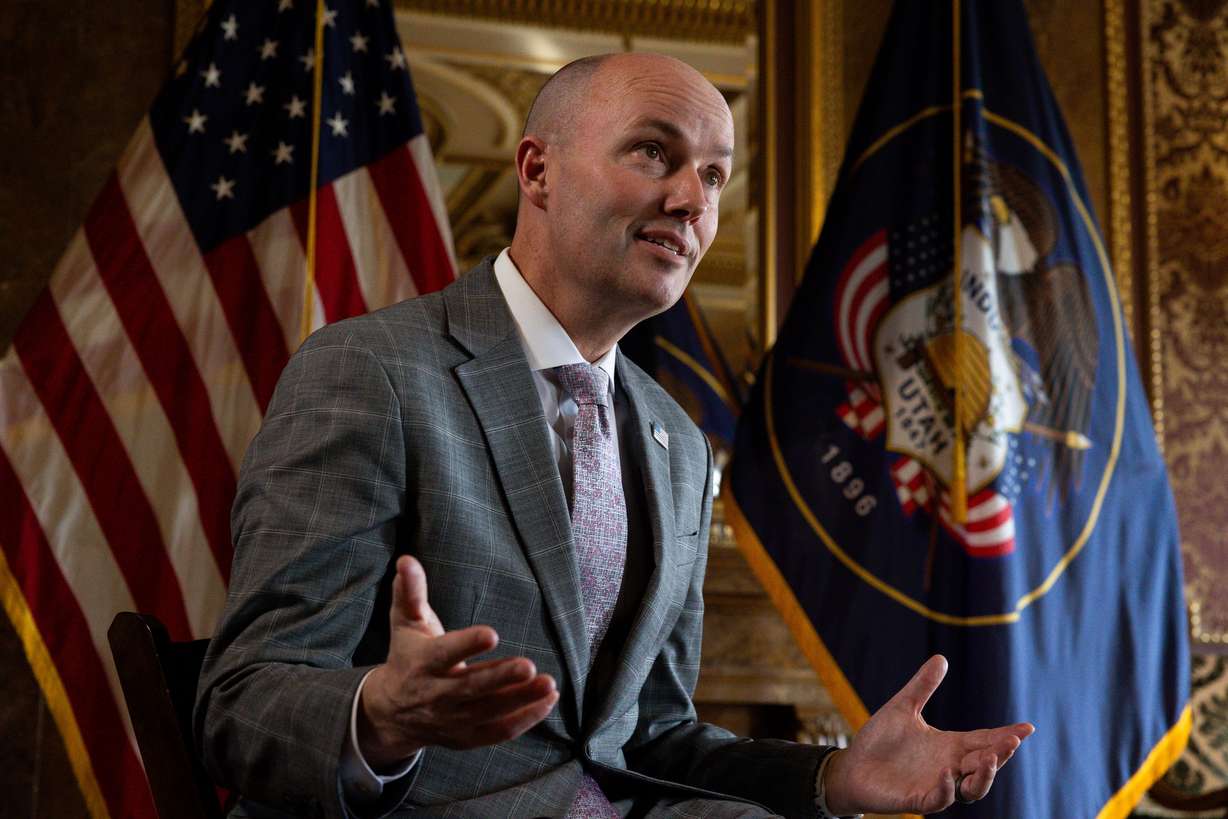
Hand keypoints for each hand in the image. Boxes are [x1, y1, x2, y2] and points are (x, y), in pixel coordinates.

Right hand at [357, 556, 558, 769]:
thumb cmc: (407, 656)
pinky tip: (548, 701)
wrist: (392, 712)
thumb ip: (410, 591)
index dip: (467, 645)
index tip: (492, 634)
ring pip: (490, 712)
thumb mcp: (405, 623)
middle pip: (472, 688)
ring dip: (521, 700)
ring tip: (549, 684)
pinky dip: (524, 719)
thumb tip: (406, 560)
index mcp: (423, 663)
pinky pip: (498, 732)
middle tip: (529, 666)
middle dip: (501, 678)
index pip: (445, 653)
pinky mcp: (466, 736)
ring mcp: (453, 719)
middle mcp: (437, 694)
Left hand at [822, 655, 1033, 814]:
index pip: (985, 741)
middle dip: (1001, 754)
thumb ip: (922, 686)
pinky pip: (938, 800)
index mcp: (950, 746)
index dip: (1006, 736)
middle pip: (985, 765)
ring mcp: (935, 785)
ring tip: (989, 759)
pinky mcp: (917, 799)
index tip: (1028, 727)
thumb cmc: (880, 741)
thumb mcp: (903, 707)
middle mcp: (949, 767)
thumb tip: (941, 658)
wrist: (852, 766)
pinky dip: (946, 789)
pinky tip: (947, 774)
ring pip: (972, 789)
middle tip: (1013, 741)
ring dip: (983, 777)